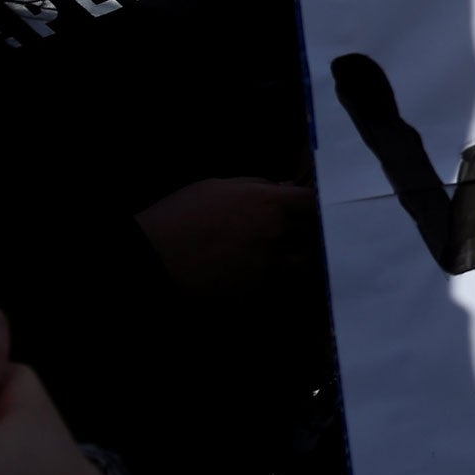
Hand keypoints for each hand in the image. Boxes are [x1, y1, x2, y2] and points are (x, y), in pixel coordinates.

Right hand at [135, 176, 316, 298]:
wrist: (157, 254)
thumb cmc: (183, 214)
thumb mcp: (219, 186)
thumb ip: (258, 185)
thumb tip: (284, 187)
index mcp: (269, 202)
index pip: (313, 202)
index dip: (317, 203)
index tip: (314, 206)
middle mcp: (275, 233)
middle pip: (313, 232)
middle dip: (309, 230)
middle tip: (302, 229)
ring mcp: (267, 263)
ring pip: (302, 262)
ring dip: (298, 256)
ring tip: (286, 253)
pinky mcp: (255, 288)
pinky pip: (279, 282)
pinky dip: (277, 277)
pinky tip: (262, 269)